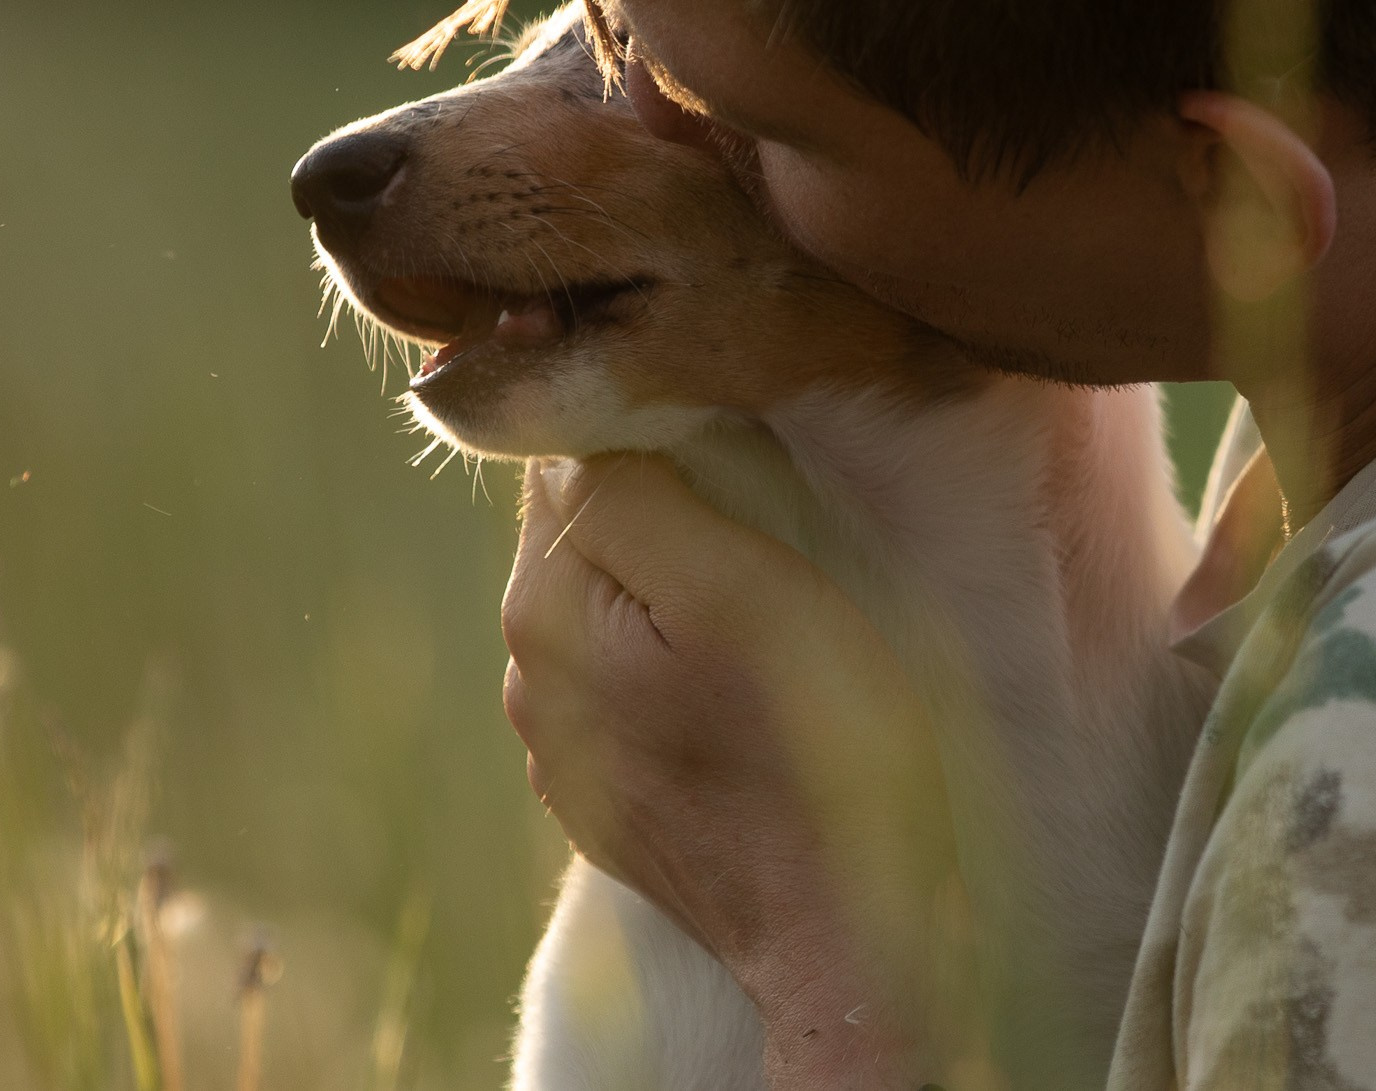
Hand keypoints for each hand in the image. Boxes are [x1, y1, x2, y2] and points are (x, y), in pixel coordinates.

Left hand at [501, 454, 973, 1088]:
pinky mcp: (610, 794)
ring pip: (613, 607)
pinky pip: (634, 683)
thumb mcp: (743, 587)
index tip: (738, 466)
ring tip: (761, 621)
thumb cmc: (816, 751)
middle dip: (662, 516)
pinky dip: (681, 666)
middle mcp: (530, 676)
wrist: (845, 939)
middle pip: (586, 533)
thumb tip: (586, 435)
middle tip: (762, 540)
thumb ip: (639, 495)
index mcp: (544, 610)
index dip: (655, 438)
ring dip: (674, 594)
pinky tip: (741, 693)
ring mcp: (564, 746)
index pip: (567, 458)